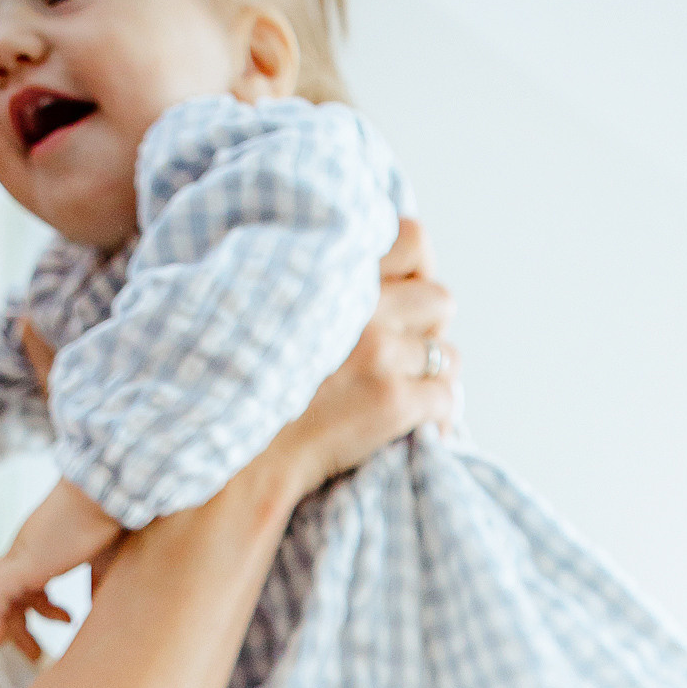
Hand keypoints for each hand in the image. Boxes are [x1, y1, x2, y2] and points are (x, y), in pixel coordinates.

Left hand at [0, 478, 124, 658]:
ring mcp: (20, 557)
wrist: (105, 498)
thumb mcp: (104, 566)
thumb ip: (96, 589)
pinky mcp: (22, 564)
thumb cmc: (109, 525)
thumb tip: (95, 611)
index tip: (42, 628)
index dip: (25, 610)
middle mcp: (24, 553)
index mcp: (40, 552)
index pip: (21, 584)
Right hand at [273, 217, 458, 499]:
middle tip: (403, 355)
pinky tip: (416, 432)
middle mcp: (361, 304)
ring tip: (406, 395)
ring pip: (449, 355)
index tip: (407, 296)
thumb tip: (379, 279)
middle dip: (430, 330)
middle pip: (441, 301)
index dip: (420, 271)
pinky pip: (447, 401)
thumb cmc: (245, 376)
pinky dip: (438, 421)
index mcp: (331, 268)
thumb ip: (319, 277)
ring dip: (434, 377)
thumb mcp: (268, 297)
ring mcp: (380, 354)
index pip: (414, 240)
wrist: (237, 447)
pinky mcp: (391, 402)